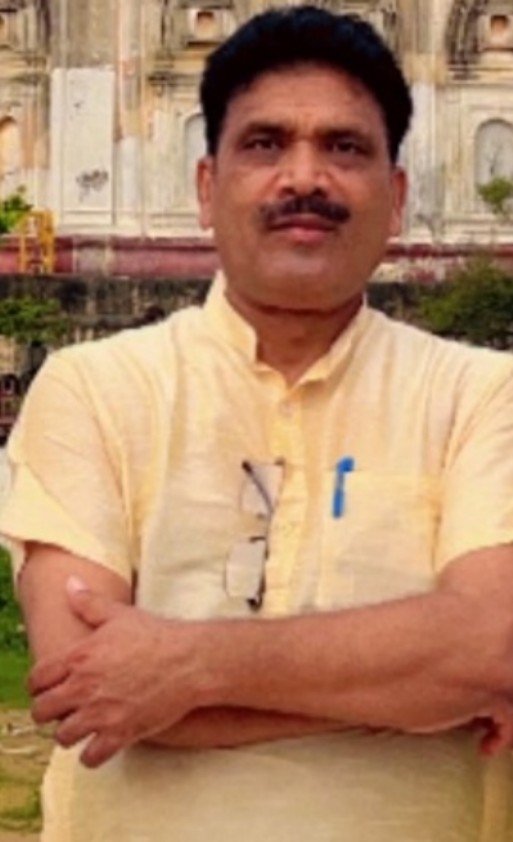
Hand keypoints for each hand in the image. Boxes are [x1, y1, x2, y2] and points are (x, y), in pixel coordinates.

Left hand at [29, 579, 204, 767]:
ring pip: (62, 736)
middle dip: (50, 710)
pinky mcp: (121, 733)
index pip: (36, 680)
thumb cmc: (157, 635)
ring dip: (70, 732)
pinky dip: (92, 754)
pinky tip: (101, 742)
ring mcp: (101, 713)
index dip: (40, 684)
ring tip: (82, 725)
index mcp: (79, 657)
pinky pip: (90, 758)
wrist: (191, 660)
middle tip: (65, 707)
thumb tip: (70, 584)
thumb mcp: (119, 614)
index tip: (50, 686)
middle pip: (42, 711)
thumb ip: (89, 602)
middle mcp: (84, 687)